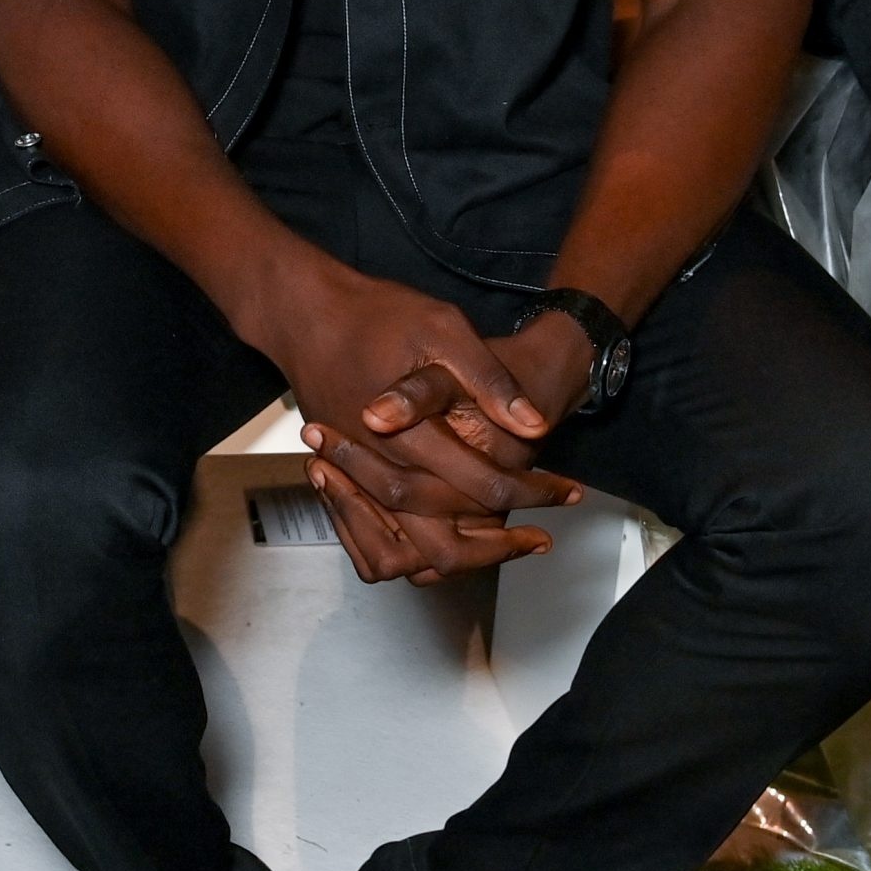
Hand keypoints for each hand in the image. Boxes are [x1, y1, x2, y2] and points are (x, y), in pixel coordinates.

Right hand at [250, 255, 578, 585]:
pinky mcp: (342, 477)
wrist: (305, 314)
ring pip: (404, 549)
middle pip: (441, 538)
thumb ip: (489, 379)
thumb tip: (534, 425)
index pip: (482, 486)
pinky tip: (448, 532)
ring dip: (456, 556)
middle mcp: (379, 466)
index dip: (531, 493)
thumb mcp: (444, 328)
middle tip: (539, 540)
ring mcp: (355, 477)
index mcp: (409, 434)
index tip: (565, 492)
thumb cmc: (376, 315)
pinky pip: (375, 535)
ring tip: (502, 546)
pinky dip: (412, 547)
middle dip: (498, 545)